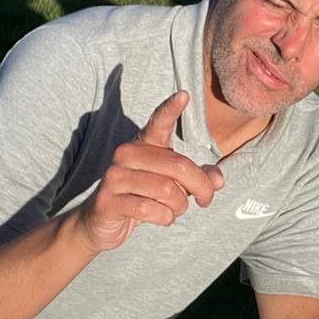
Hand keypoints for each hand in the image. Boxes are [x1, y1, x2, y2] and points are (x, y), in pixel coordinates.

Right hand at [74, 91, 224, 250]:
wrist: (101, 223)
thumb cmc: (142, 198)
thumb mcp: (172, 186)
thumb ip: (197, 179)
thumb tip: (218, 180)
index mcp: (143, 145)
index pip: (159, 123)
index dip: (171, 109)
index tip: (184, 94)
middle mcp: (126, 154)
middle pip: (179, 166)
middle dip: (201, 187)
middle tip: (205, 199)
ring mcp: (114, 176)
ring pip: (167, 190)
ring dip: (179, 206)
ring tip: (174, 209)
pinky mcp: (108, 201)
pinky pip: (151, 209)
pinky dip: (165, 218)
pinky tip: (161, 217)